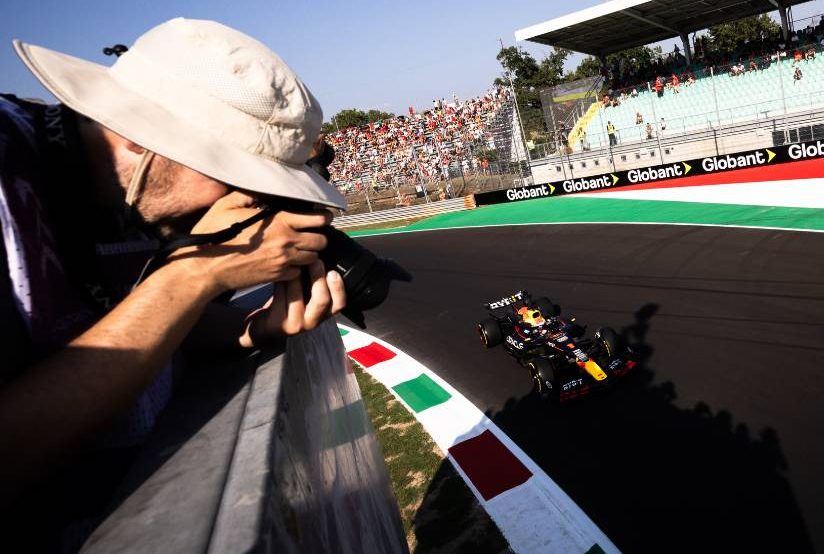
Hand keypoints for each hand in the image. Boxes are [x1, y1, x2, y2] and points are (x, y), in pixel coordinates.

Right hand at [171, 192, 331, 292]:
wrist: (205, 269)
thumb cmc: (213, 235)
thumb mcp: (226, 206)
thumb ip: (247, 194)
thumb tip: (260, 189)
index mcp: (278, 222)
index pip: (317, 219)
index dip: (324, 217)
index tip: (324, 216)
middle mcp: (286, 242)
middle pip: (321, 241)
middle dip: (319, 236)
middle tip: (312, 233)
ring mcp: (283, 261)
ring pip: (313, 258)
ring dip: (310, 252)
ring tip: (301, 247)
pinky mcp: (276, 276)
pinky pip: (298, 273)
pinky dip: (297, 268)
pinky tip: (288, 262)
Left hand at [240, 261, 345, 345]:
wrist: (267, 326)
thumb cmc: (290, 304)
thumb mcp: (306, 296)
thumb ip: (316, 283)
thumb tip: (320, 256)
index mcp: (323, 314)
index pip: (339, 304)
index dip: (338, 288)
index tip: (333, 272)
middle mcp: (313, 322)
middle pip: (322, 300)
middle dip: (318, 278)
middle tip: (315, 261)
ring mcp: (296, 325)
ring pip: (297, 295)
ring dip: (295, 276)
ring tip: (293, 262)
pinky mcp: (280, 323)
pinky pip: (281, 296)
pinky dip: (280, 282)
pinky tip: (278, 272)